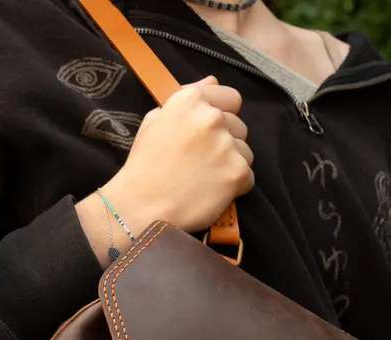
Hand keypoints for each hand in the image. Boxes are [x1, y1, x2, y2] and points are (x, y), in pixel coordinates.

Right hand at [102, 75, 253, 232]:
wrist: (141, 207)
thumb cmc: (144, 167)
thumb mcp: (155, 121)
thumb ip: (186, 100)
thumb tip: (212, 81)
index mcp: (191, 100)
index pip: (231, 98)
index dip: (223, 115)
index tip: (210, 133)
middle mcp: (212, 117)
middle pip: (239, 127)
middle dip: (226, 142)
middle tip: (202, 162)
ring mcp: (226, 145)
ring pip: (246, 153)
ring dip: (231, 165)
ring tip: (206, 179)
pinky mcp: (237, 173)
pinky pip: (248, 178)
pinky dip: (234, 187)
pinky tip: (212, 193)